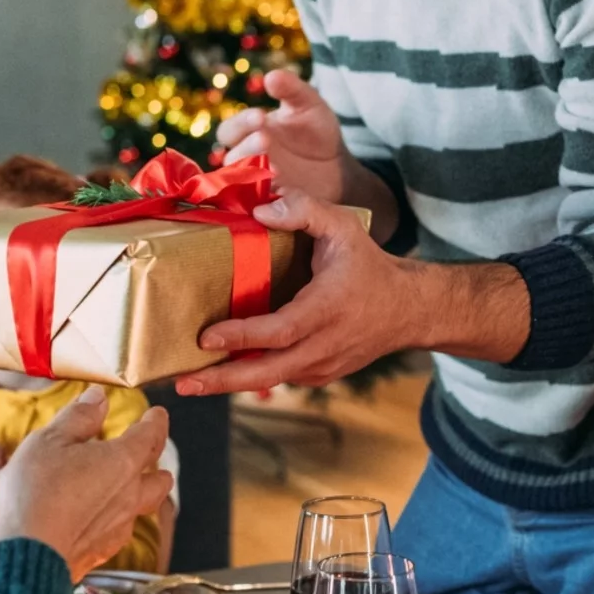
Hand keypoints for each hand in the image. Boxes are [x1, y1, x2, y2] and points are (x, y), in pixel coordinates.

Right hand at [0, 388, 175, 578]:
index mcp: (123, 461)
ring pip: (143, 507)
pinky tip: (97, 517)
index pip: (151, 435)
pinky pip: (120, 531)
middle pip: (160, 478)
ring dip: (138, 493)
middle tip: (145, 454)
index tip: (156, 415)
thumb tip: (98, 399)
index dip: (155, 422)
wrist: (28, 552)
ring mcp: (119, 527)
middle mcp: (130, 495)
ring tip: (122, 485)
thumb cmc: (37, 491)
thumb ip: (78, 417)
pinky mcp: (101, 552)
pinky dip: (115, 519)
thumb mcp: (51, 440)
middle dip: (156, 464)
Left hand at [173, 192, 421, 395]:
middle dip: (224, 381)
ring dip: (231, 383)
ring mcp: (323, 365)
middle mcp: (325, 344)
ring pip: (272, 380)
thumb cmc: (369, 264)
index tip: (207, 338)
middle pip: (269, 372)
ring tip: (191, 381)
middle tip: (185, 383)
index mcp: (327, 308)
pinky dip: (252, 376)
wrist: (408, 309)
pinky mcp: (320, 374)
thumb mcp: (343, 226)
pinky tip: (223, 371)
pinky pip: (281, 377)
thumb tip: (260, 211)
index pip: (281, 330)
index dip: (243, 336)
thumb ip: (304, 210)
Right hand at [215, 70, 350, 203]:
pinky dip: (267, 200)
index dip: (242, 124)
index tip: (260, 116)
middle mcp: (245, 159)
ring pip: (242, 184)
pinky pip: (259, 207)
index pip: (230, 130)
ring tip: (275, 167)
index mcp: (249, 132)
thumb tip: (271, 77)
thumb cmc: (316, 133)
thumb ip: (292, 89)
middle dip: (247, 147)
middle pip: (232, 157)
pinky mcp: (269, 207)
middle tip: (265, 139)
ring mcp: (255, 185)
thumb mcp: (309, 105)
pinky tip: (281, 192)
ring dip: (255, 174)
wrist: (338, 169)